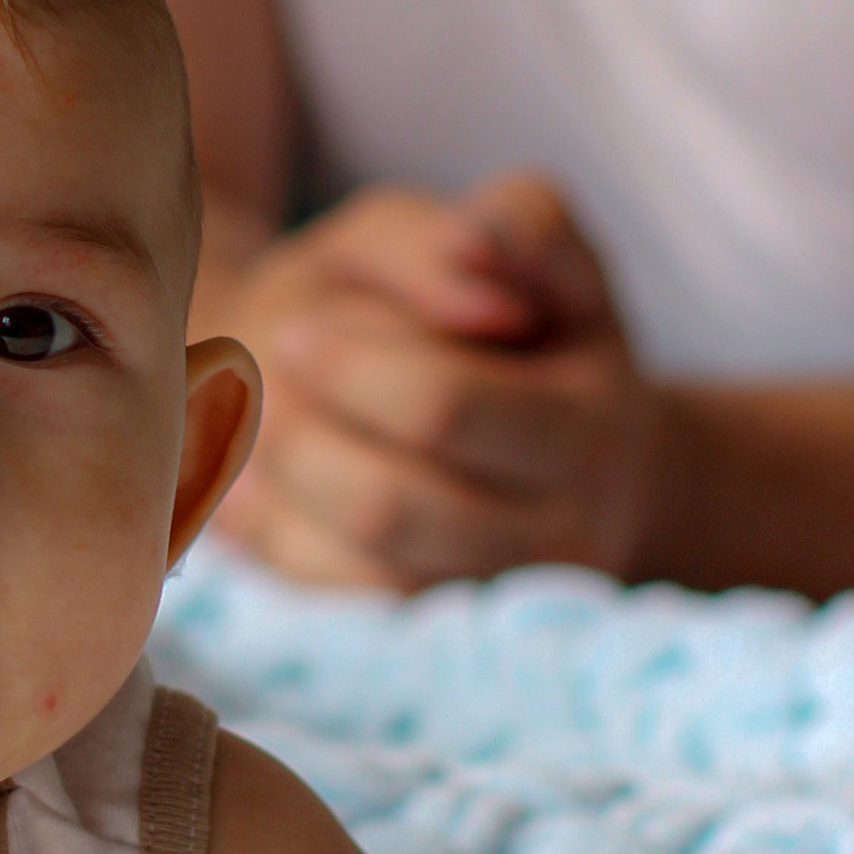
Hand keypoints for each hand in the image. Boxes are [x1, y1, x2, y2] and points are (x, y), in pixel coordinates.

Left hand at [214, 171, 665, 587]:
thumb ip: (517, 219)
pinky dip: (271, 535)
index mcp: (592, 426)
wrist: (535, 429)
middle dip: (298, 432)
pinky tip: (260, 476)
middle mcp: (560, 534)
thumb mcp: (526, 234)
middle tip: (265, 386)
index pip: (442, 411)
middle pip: (385, 504)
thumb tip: (478, 245)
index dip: (350, 367)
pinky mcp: (426, 633)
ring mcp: (492, 599)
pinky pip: (324, 603)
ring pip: (347, 564)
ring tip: (263, 423)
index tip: (303, 327)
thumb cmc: (506, 311)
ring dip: (276, 485)